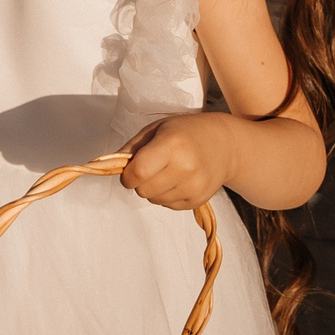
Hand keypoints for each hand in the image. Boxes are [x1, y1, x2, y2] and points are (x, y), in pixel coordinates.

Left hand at [119, 114, 234, 210]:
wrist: (224, 145)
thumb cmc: (185, 132)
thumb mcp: (157, 129)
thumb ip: (132, 148)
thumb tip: (109, 165)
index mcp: (171, 145)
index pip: (137, 173)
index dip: (126, 175)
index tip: (128, 171)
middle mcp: (185, 168)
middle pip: (143, 190)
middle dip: (139, 182)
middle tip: (150, 168)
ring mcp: (194, 186)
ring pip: (154, 200)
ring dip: (153, 189)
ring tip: (167, 172)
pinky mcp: (198, 200)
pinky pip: (167, 205)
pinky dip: (166, 195)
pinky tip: (177, 180)